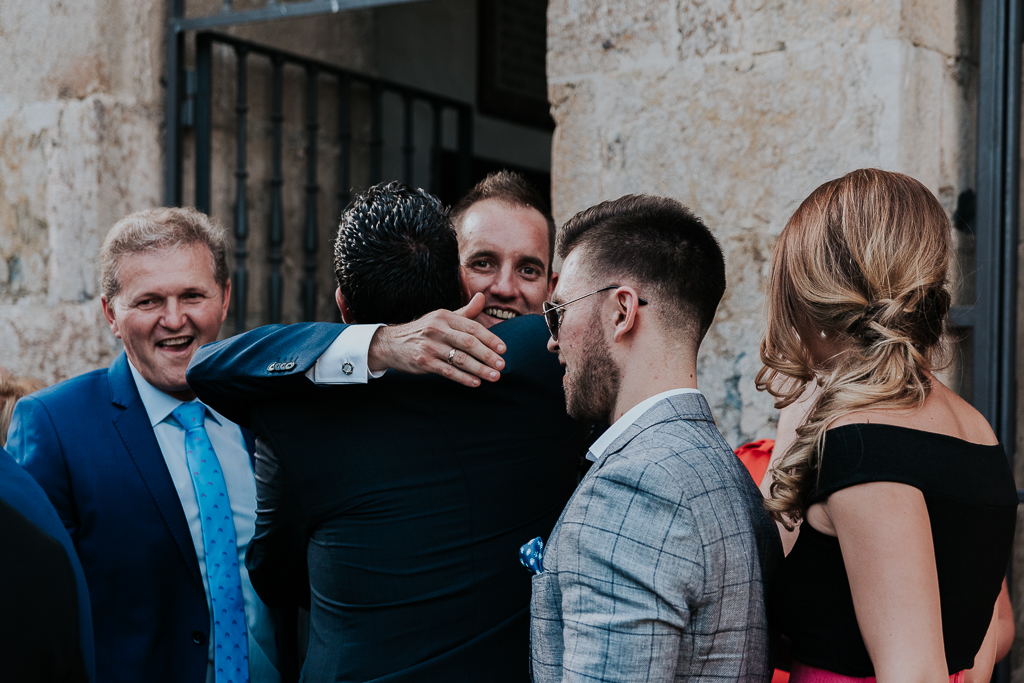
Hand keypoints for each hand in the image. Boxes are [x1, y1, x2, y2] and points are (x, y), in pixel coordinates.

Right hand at [366, 293, 506, 386]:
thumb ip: (465, 311)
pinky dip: (463, 378)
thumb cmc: (423, 330)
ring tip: (494, 376)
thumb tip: (482, 297)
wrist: (391, 343)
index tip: (503, 349)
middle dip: (488, 355)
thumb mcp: (442, 317)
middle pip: (469, 343)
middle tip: (502, 366)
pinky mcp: (423, 361)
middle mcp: (437, 329)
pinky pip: (448, 371)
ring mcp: (429, 346)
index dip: (490, 339)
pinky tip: (475, 382)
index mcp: (445, 316)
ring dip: (480, 369)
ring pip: (460, 359)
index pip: (473, 327)